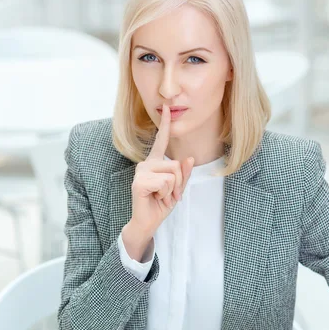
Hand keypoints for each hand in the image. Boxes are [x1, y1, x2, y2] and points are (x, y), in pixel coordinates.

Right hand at [130, 104, 193, 238]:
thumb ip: (183, 174)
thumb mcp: (177, 189)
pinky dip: (165, 193)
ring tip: (161, 197)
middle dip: (179, 183)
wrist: (148, 222)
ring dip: (172, 189)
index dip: (164, 124)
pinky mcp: (140, 182)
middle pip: (176, 164)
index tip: (166, 107)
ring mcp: (141, 172)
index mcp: (155, 163)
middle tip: (169, 195)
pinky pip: (165, 182)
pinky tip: (155, 198)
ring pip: (173, 173)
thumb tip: (189, 158)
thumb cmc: (160, 205)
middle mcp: (146, 164)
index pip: (161, 141)